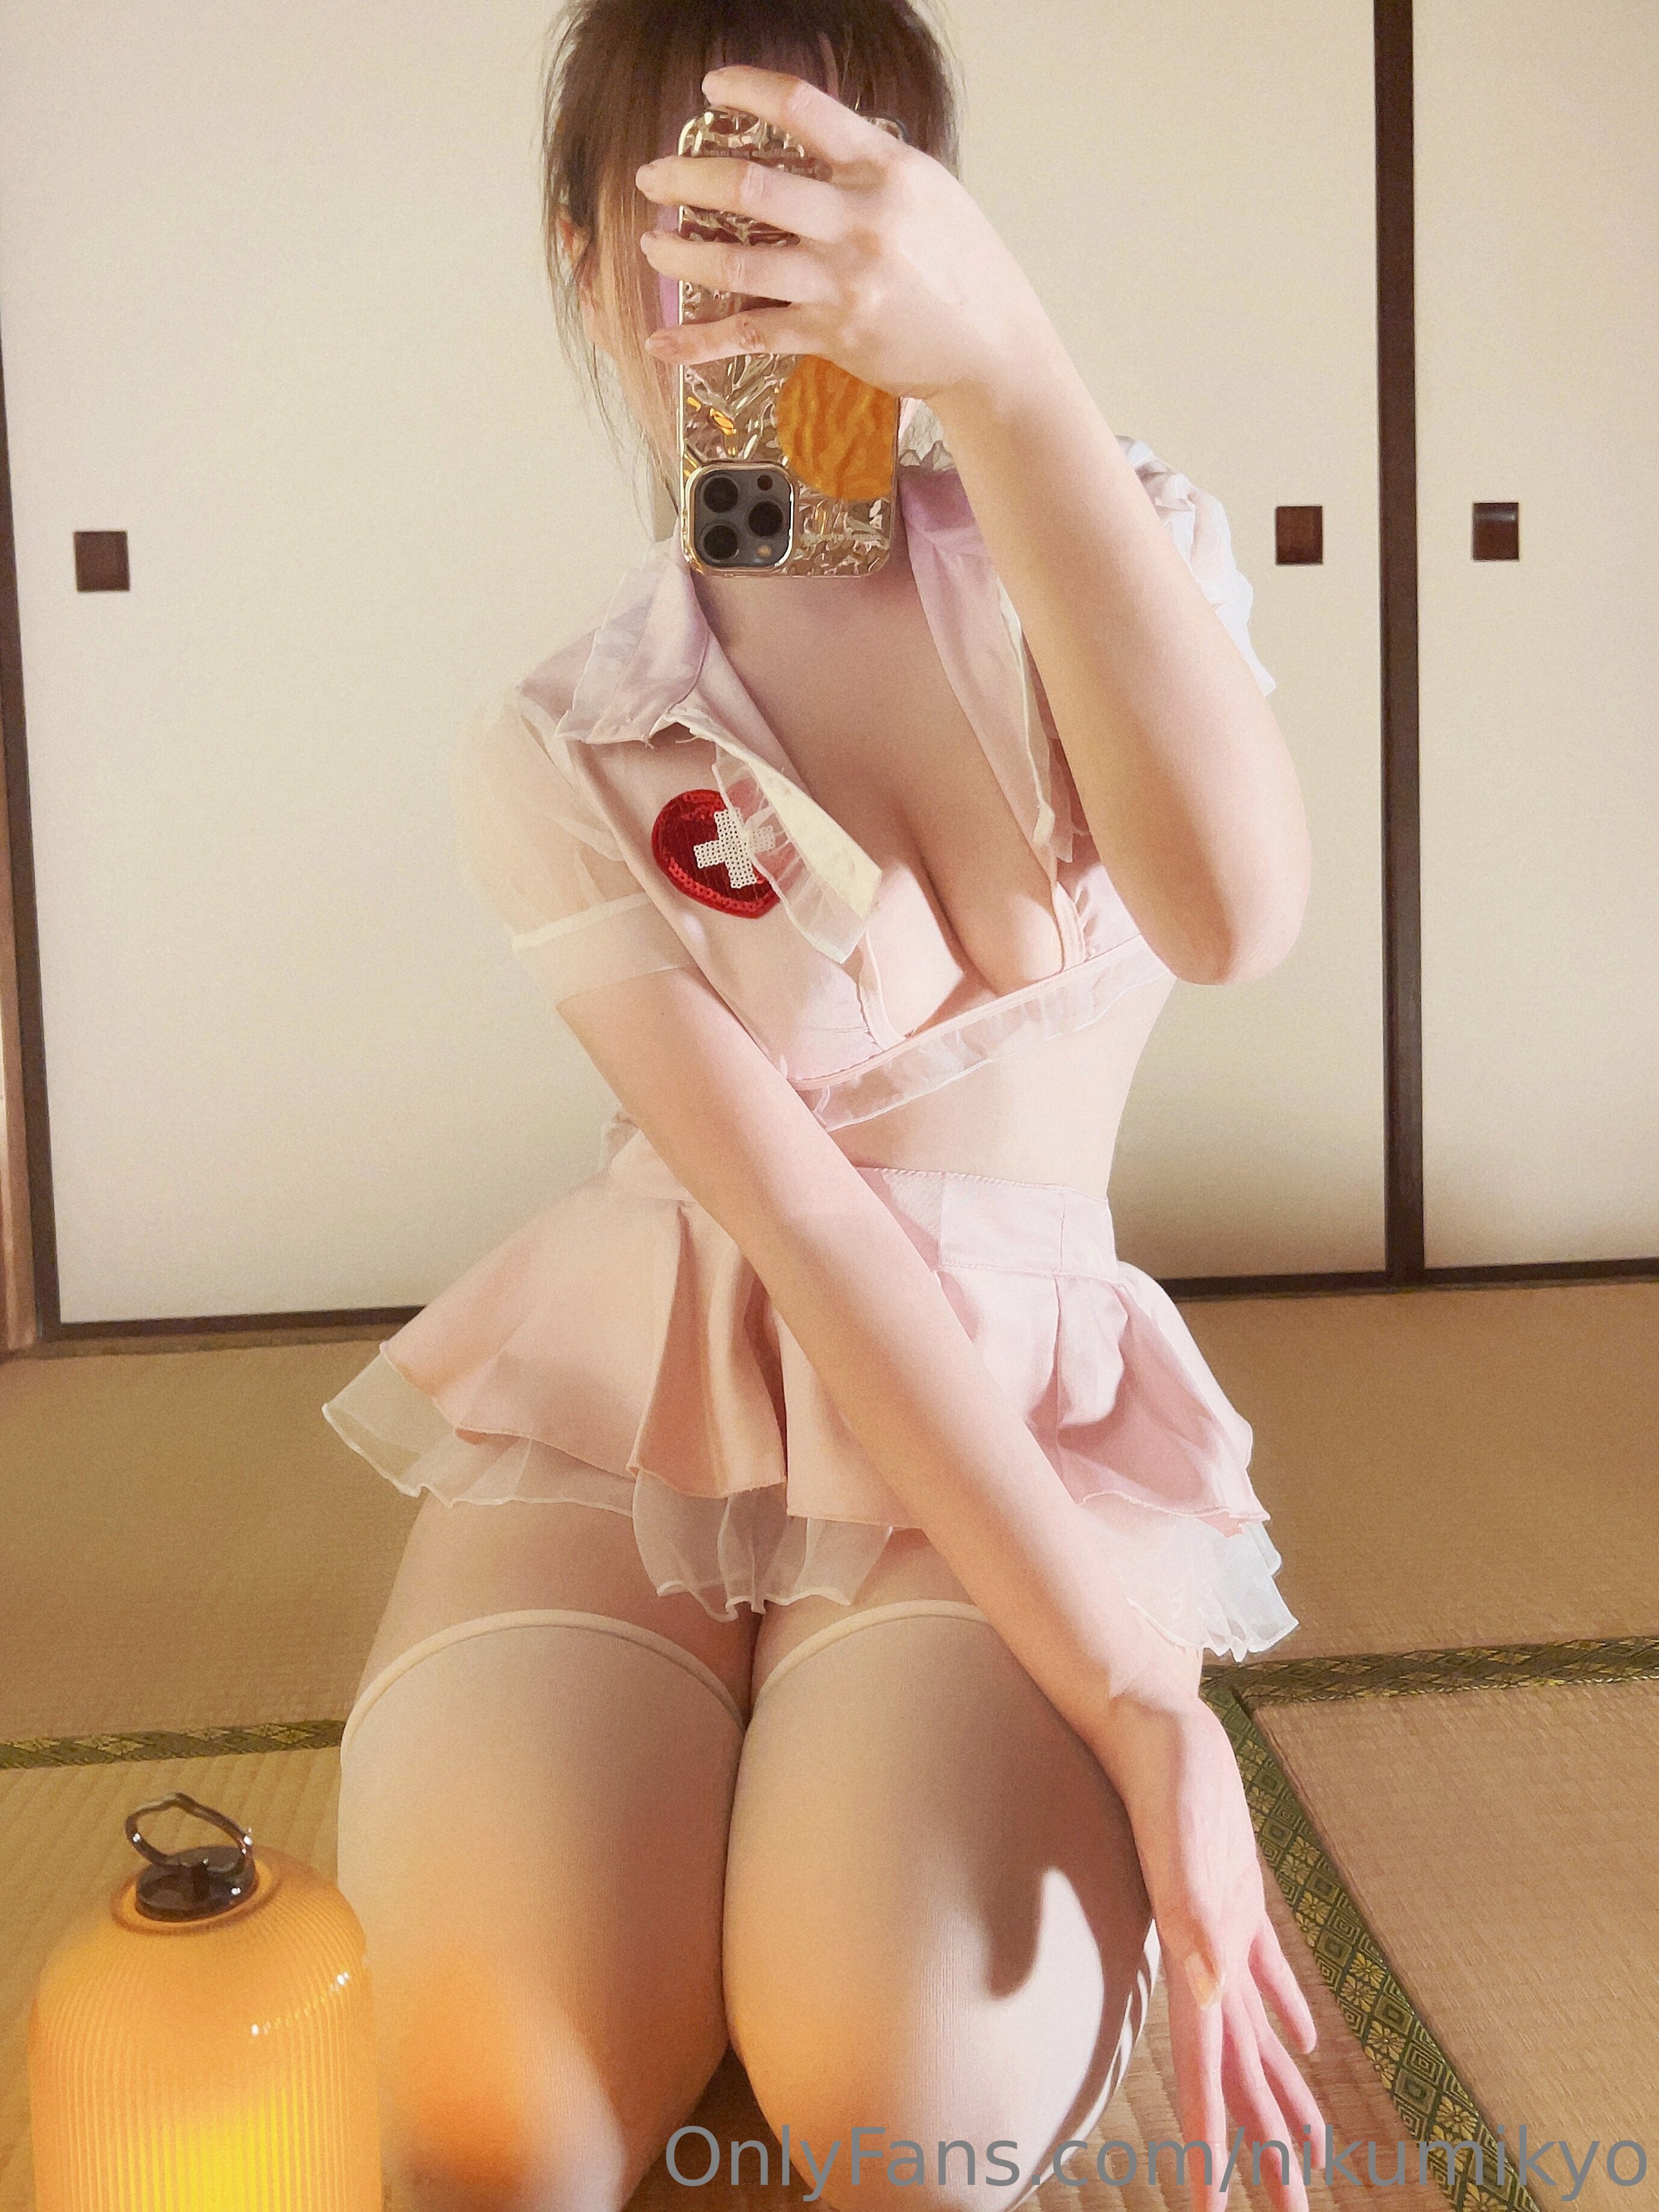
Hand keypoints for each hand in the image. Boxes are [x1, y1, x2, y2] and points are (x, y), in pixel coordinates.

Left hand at [632, 64, 1057, 409]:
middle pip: (751, 187)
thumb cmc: (963, 267)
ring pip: (740, 266)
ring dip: (682, 255)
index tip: (712, 88)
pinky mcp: (833, 334)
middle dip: (687, 178)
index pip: (803, 107)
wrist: (995, 346)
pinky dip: (699, 343)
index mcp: (885, 169)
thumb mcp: (927, 192)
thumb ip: (868, 166)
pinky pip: (752, 335)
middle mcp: (860, 220)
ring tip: (651, 245)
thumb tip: (814, 142)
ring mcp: (843, 281)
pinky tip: (661, 343)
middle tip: (653, 177)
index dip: (748, 89)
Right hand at [1091, 1691, 1325, 2211]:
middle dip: (1264, 2148)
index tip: (1213, 2209)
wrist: (1149, 1718)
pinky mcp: (1237, 1898)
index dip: (1210, 2144)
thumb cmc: (1164, 1771)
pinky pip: (1266, 1979)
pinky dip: (1285, 2019)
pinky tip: (1305, 2046)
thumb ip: (1192, 1912)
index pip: (1205, 2073)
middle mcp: (1209, 1958)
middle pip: (1239, 2076)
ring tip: (1308, 2154)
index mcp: (1197, 1957)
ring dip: (1279, 2097)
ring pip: (1256, 2038)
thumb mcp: (1184, 1837)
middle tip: (1292, 2211)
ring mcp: (1223, 1930)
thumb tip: (1212, 1987)